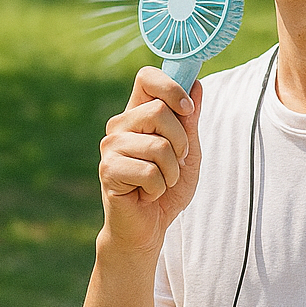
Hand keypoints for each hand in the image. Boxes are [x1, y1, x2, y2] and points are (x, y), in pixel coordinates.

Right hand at [97, 67, 202, 259]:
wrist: (148, 228)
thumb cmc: (167, 188)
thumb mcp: (188, 152)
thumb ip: (189, 121)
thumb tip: (197, 84)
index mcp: (138, 114)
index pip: (146, 78)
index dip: (170, 86)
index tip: (187, 108)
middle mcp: (120, 125)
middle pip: (159, 110)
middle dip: (180, 142)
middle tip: (174, 163)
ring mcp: (111, 147)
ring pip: (159, 146)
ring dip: (171, 172)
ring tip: (160, 183)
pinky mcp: (108, 170)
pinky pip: (149, 172)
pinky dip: (158, 188)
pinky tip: (146, 194)